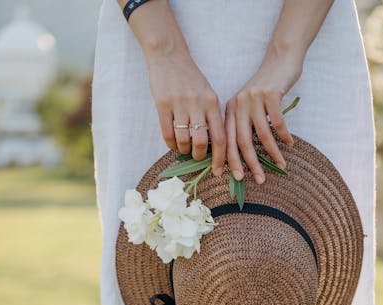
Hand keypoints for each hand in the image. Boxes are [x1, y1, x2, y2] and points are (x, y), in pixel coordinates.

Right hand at [145, 51, 225, 176]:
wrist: (168, 55)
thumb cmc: (190, 79)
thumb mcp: (208, 94)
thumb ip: (212, 116)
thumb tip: (215, 148)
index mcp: (212, 102)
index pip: (220, 137)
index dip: (220, 158)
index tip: (218, 171)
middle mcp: (197, 103)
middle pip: (201, 142)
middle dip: (199, 156)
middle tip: (196, 156)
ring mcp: (179, 103)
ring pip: (183, 140)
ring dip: (184, 150)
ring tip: (184, 148)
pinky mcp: (162, 104)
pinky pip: (167, 133)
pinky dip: (170, 144)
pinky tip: (172, 143)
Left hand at [225, 56, 301, 183]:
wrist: (280, 59)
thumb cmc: (266, 88)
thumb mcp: (249, 105)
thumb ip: (244, 124)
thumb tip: (243, 155)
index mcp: (230, 110)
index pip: (227, 141)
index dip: (229, 161)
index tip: (235, 178)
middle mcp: (239, 104)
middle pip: (242, 142)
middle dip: (251, 164)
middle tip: (259, 180)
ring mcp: (254, 98)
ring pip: (262, 135)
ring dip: (273, 153)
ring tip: (281, 165)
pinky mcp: (270, 94)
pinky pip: (278, 122)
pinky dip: (284, 136)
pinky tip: (290, 144)